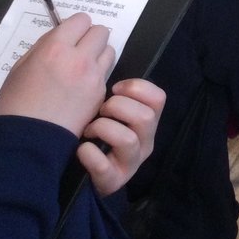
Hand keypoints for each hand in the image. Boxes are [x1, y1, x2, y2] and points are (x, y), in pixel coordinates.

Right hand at [0, 13, 114, 136]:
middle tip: (78, 49)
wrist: (29, 140)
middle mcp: (79, 59)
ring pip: (109, 50)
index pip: (82, 19)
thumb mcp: (21, 67)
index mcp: (55, 48)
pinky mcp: (101, 93)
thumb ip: (44, 47)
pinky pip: (106, 73)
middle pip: (101, 31)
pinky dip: (97, 74)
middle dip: (90, 37)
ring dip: (98, 54)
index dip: (76, 26)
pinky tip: (82, 86)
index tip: (70, 35)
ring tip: (82, 67)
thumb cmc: (17, 103)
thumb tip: (60, 36)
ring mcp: (93, 76)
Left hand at [77, 79, 165, 195]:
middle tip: (99, 110)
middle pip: (146, 116)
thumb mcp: (109, 112)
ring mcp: (131, 163)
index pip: (158, 98)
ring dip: (103, 129)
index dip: (137, 88)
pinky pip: (105, 166)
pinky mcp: (113, 181)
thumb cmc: (94, 136)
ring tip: (87, 131)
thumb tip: (105, 57)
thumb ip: (114, 94)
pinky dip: (90, 154)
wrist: (82, 177)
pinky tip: (80, 150)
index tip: (116, 88)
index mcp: (147, 121)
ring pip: (128, 139)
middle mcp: (145, 141)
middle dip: (118, 108)